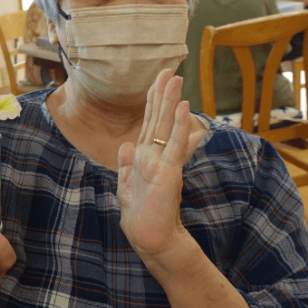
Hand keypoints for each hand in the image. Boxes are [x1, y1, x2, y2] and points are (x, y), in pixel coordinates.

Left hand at [117, 69, 190, 259]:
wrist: (150, 238)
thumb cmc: (140, 216)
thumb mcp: (127, 186)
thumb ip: (126, 165)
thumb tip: (124, 144)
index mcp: (144, 157)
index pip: (148, 122)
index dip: (152, 101)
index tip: (158, 80)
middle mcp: (155, 155)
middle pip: (159, 118)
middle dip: (163, 94)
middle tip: (170, 69)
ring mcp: (164, 162)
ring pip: (167, 126)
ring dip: (171, 102)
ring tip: (177, 80)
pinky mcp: (169, 172)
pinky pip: (175, 145)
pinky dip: (179, 126)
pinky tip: (184, 108)